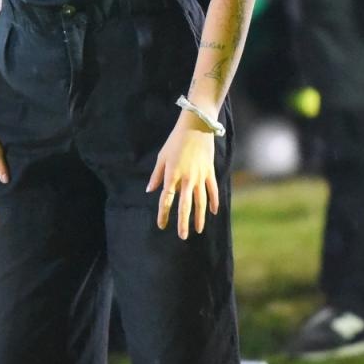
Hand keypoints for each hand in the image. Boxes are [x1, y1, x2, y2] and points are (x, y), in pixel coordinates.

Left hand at [147, 114, 221, 239]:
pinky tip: (214, 212)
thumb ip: (156, 175)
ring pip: (201, 201)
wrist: (196, 127)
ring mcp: (200, 176)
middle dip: (184, 222)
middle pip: (185, 205)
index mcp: (172, 175)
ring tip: (198, 230)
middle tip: (183, 236)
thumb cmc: (175, 141)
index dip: (163, 214)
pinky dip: (214, 202)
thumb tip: (150, 190)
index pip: (166, 200)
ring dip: (199, 217)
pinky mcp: (209, 172)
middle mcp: (187, 179)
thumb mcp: (162, 157)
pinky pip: (213, 190)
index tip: (161, 225)